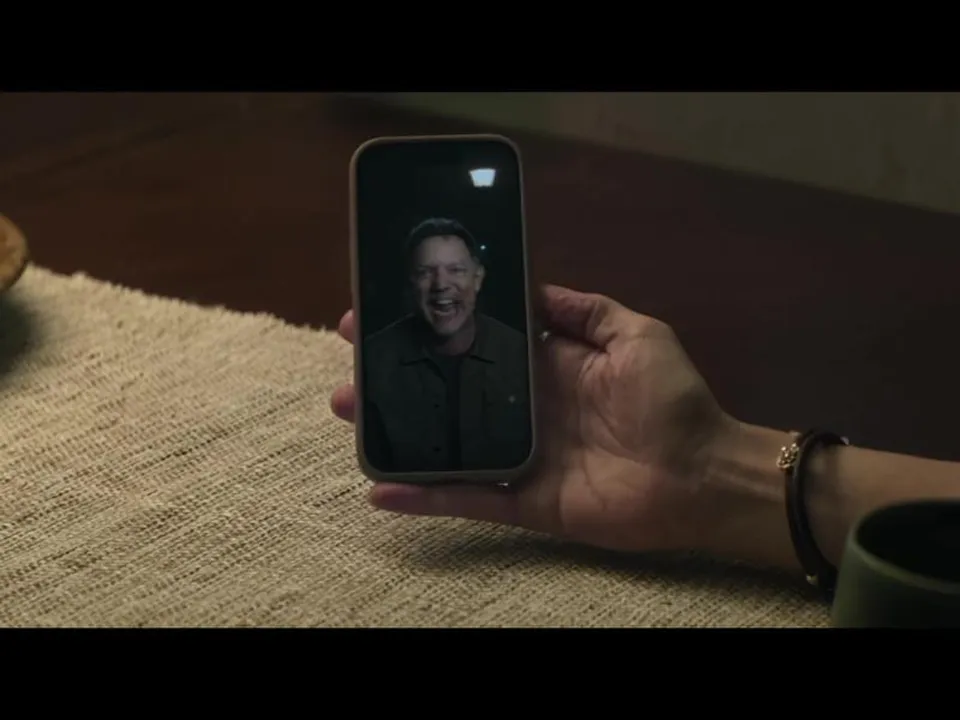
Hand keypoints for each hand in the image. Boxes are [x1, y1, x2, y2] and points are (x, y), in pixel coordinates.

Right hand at [330, 285, 735, 554]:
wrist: (704, 473)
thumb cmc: (674, 399)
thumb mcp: (635, 333)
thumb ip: (583, 309)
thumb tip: (534, 285)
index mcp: (546, 367)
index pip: (479, 343)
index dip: (437, 327)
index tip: (391, 309)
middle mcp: (525, 409)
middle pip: (450, 391)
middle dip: (399, 376)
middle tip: (351, 362)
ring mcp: (522, 456)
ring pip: (447, 442)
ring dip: (397, 431)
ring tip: (349, 412)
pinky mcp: (526, 501)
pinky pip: (470, 499)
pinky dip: (427, 496)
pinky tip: (382, 490)